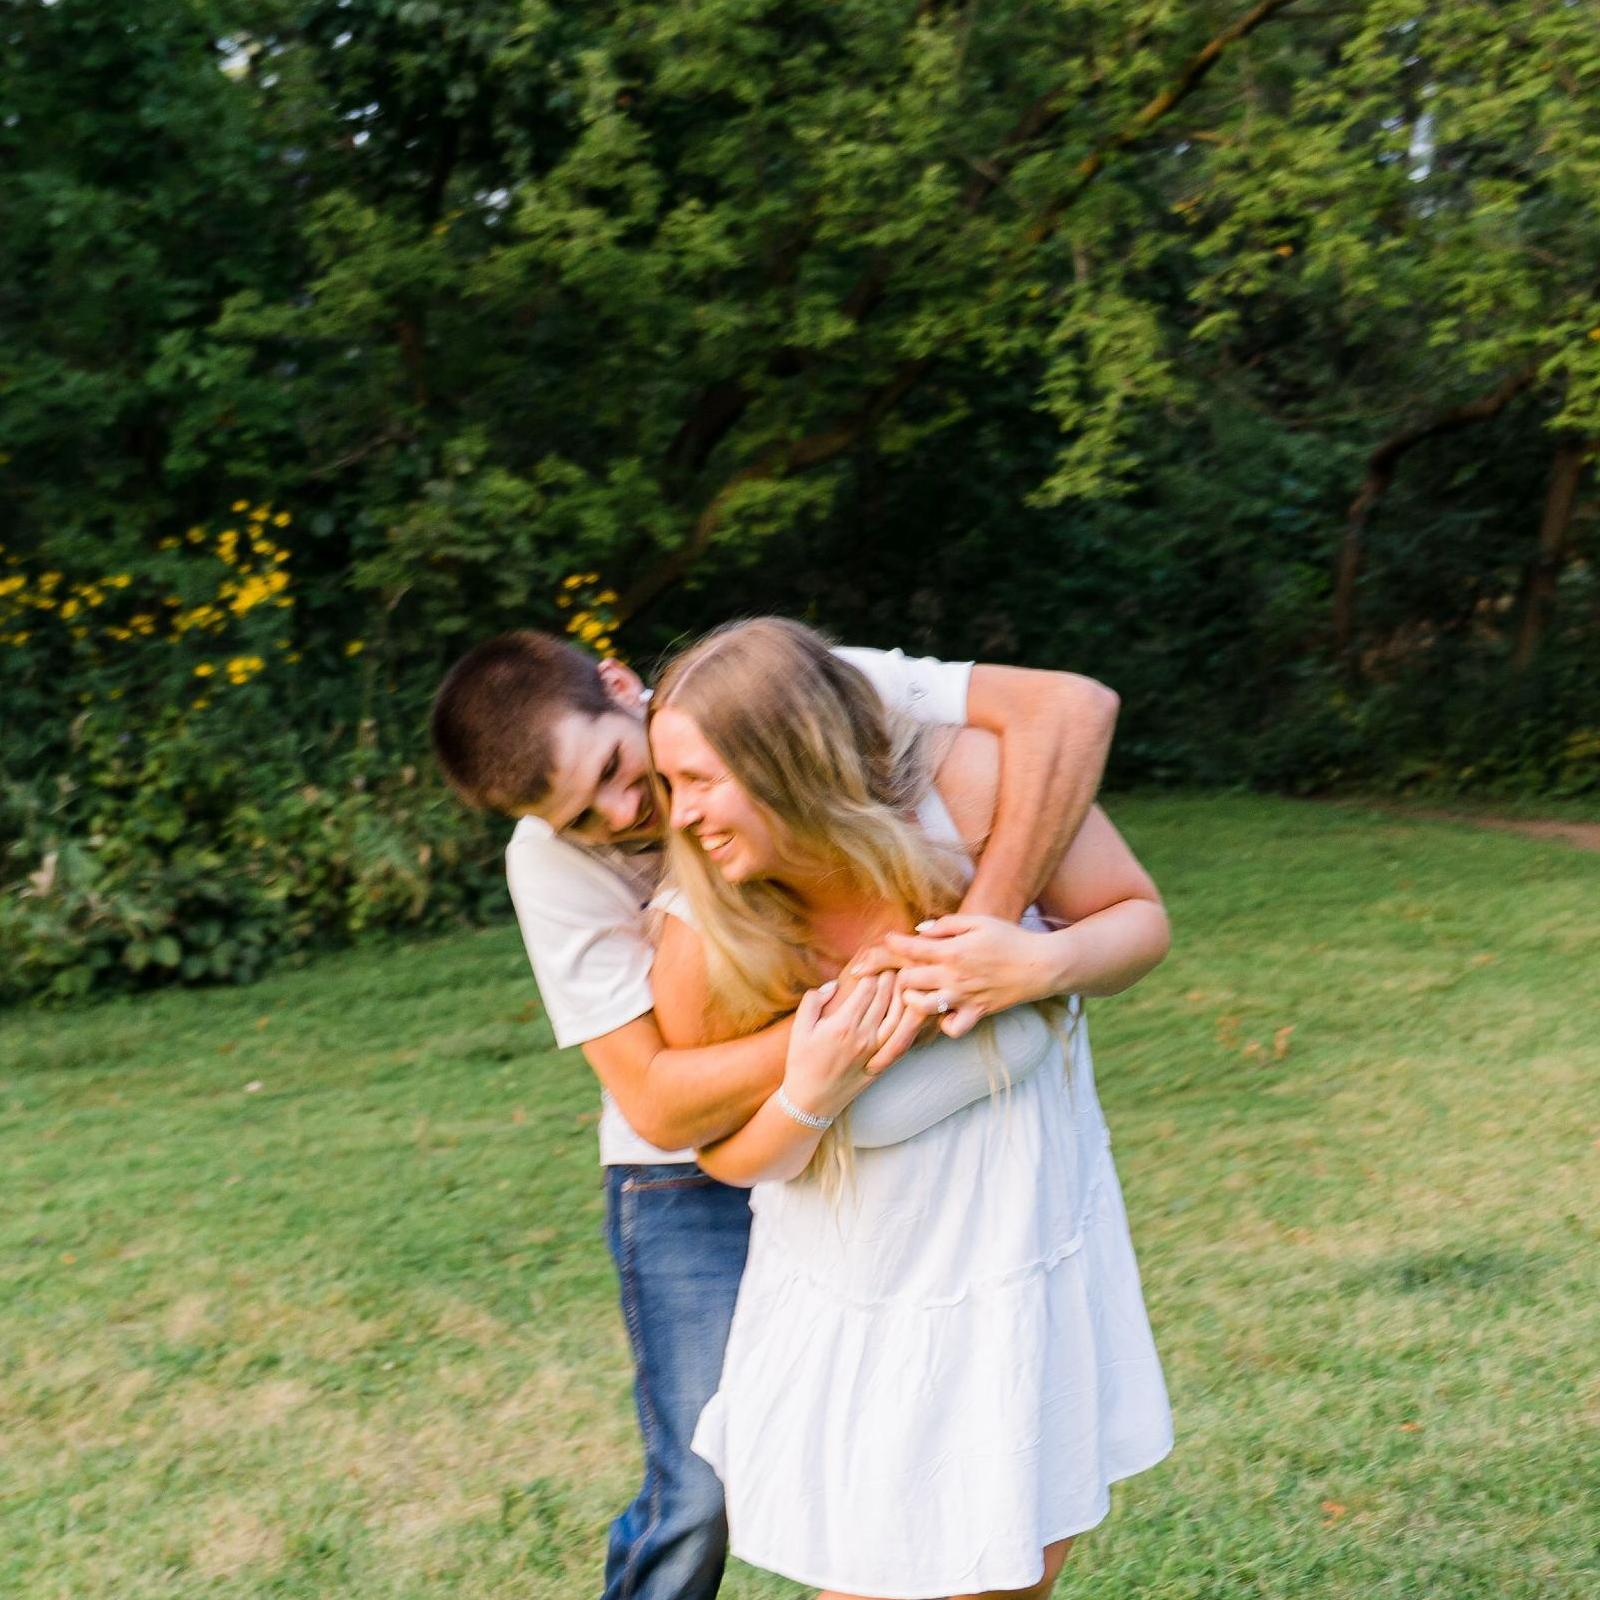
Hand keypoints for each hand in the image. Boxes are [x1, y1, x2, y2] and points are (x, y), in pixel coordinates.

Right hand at [782, 973, 906, 1121]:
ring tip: (902, 980)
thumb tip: (833, 985)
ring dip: (901, 995)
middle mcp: (863, 1036)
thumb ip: (813, 1001)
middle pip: (885, 998)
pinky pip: (900, 1038)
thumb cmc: (802, 1063)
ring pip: (898, 1016)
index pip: (867, 988)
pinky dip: (907, 1020)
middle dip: (890, 976)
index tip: (875, 960)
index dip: (873, 970)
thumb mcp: (799, 1029)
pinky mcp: (881, 1063)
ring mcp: (876, 1051)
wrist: (810, 1102)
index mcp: (843, 1024)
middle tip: (893, 963)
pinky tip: (908, 1010)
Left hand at [852, 914, 1065, 1038]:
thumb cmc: (1009, 938)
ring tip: (919, 991)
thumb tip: (919, 930)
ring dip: (914, 999)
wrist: (1040, 965)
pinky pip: (950, 1029)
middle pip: (907, 980)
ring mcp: (963, 998)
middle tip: (905, 969)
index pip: (909, 949)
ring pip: (921, 1007)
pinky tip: (945, 1011)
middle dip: (900, 973)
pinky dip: (943, 1023)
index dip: (892, 943)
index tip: (888, 940)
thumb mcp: (978, 921)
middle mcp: (953, 977)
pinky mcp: (976, 1013)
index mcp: (951, 951)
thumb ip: (946, 924)